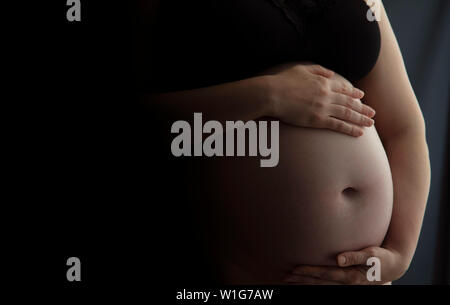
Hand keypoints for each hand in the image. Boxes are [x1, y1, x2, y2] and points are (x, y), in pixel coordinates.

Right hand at [264, 63, 375, 136]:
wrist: (272, 94)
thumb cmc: (283, 81)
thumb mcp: (301, 69)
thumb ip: (317, 70)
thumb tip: (330, 73)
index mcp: (323, 82)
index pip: (343, 88)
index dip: (354, 93)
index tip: (362, 97)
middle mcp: (327, 94)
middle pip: (349, 102)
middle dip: (362, 108)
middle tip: (373, 113)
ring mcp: (323, 107)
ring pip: (347, 114)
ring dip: (360, 119)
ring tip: (370, 123)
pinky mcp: (317, 120)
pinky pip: (338, 125)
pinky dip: (350, 129)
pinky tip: (359, 133)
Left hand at [283, 246, 409, 284]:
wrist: (394, 266)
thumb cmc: (383, 258)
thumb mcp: (373, 255)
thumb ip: (356, 256)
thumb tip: (339, 259)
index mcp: (350, 277)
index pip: (324, 274)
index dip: (308, 272)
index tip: (293, 270)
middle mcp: (346, 283)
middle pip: (319, 282)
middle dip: (302, 279)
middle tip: (285, 277)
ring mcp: (346, 285)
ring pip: (321, 285)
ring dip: (305, 282)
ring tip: (290, 280)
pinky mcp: (347, 282)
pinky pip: (327, 284)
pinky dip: (315, 283)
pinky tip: (306, 281)